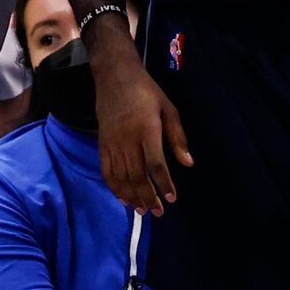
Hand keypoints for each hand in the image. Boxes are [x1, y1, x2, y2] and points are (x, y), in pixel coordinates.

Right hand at [92, 46, 193, 215]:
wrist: (114, 77)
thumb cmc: (147, 92)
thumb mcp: (169, 109)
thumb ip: (177, 137)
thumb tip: (188, 163)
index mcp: (146, 129)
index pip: (155, 163)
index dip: (163, 183)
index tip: (171, 198)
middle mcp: (127, 139)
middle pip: (137, 175)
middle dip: (148, 197)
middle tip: (158, 213)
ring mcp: (112, 143)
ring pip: (121, 177)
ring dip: (132, 197)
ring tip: (143, 211)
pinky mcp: (102, 144)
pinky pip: (107, 171)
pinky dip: (115, 188)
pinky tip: (124, 198)